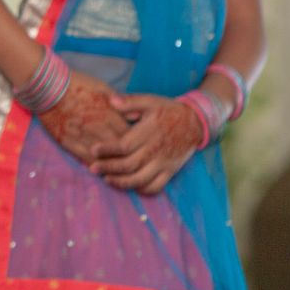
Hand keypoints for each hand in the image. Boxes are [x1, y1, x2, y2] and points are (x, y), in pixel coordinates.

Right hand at [34, 69, 130, 165]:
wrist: (49, 87)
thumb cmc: (78, 84)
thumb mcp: (104, 89)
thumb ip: (121, 104)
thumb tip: (137, 117)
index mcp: (110, 115)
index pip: (130, 137)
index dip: (137, 144)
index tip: (140, 148)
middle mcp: (99, 129)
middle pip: (119, 151)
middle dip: (128, 158)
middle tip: (134, 164)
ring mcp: (84, 138)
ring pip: (103, 159)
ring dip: (112, 166)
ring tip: (119, 172)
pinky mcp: (69, 143)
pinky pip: (85, 159)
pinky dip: (94, 166)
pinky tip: (100, 170)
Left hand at [88, 93, 202, 194]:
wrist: (196, 122)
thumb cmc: (168, 110)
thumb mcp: (151, 101)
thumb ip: (131, 102)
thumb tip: (111, 100)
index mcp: (149, 133)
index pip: (124, 145)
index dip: (108, 150)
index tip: (93, 150)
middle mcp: (156, 150)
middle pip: (129, 165)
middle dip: (109, 168)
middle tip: (93, 168)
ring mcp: (164, 163)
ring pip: (141, 179)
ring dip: (122, 182)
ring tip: (107, 179)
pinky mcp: (170, 171)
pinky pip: (156, 187)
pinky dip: (141, 190)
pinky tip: (129, 186)